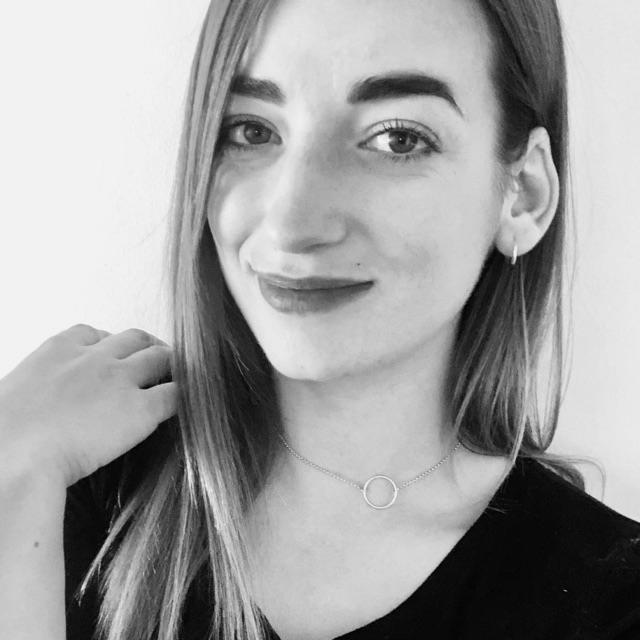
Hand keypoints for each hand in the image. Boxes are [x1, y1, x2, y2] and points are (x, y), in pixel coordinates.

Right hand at [0, 324, 178, 486]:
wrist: (14, 458)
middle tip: (157, 361)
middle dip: (148, 347)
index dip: (109, 345)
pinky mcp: (141, 409)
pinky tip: (191, 402)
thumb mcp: (13, 396)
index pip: (92, 334)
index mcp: (58, 351)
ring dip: (173, 364)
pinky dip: (187, 394)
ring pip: (161, 356)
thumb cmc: (4, 437)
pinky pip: (176, 393)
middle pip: (134, 338)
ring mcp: (120, 380)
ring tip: (181, 375)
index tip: (114, 356)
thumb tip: (39, 407)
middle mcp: (94, 358)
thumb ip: (38, 390)